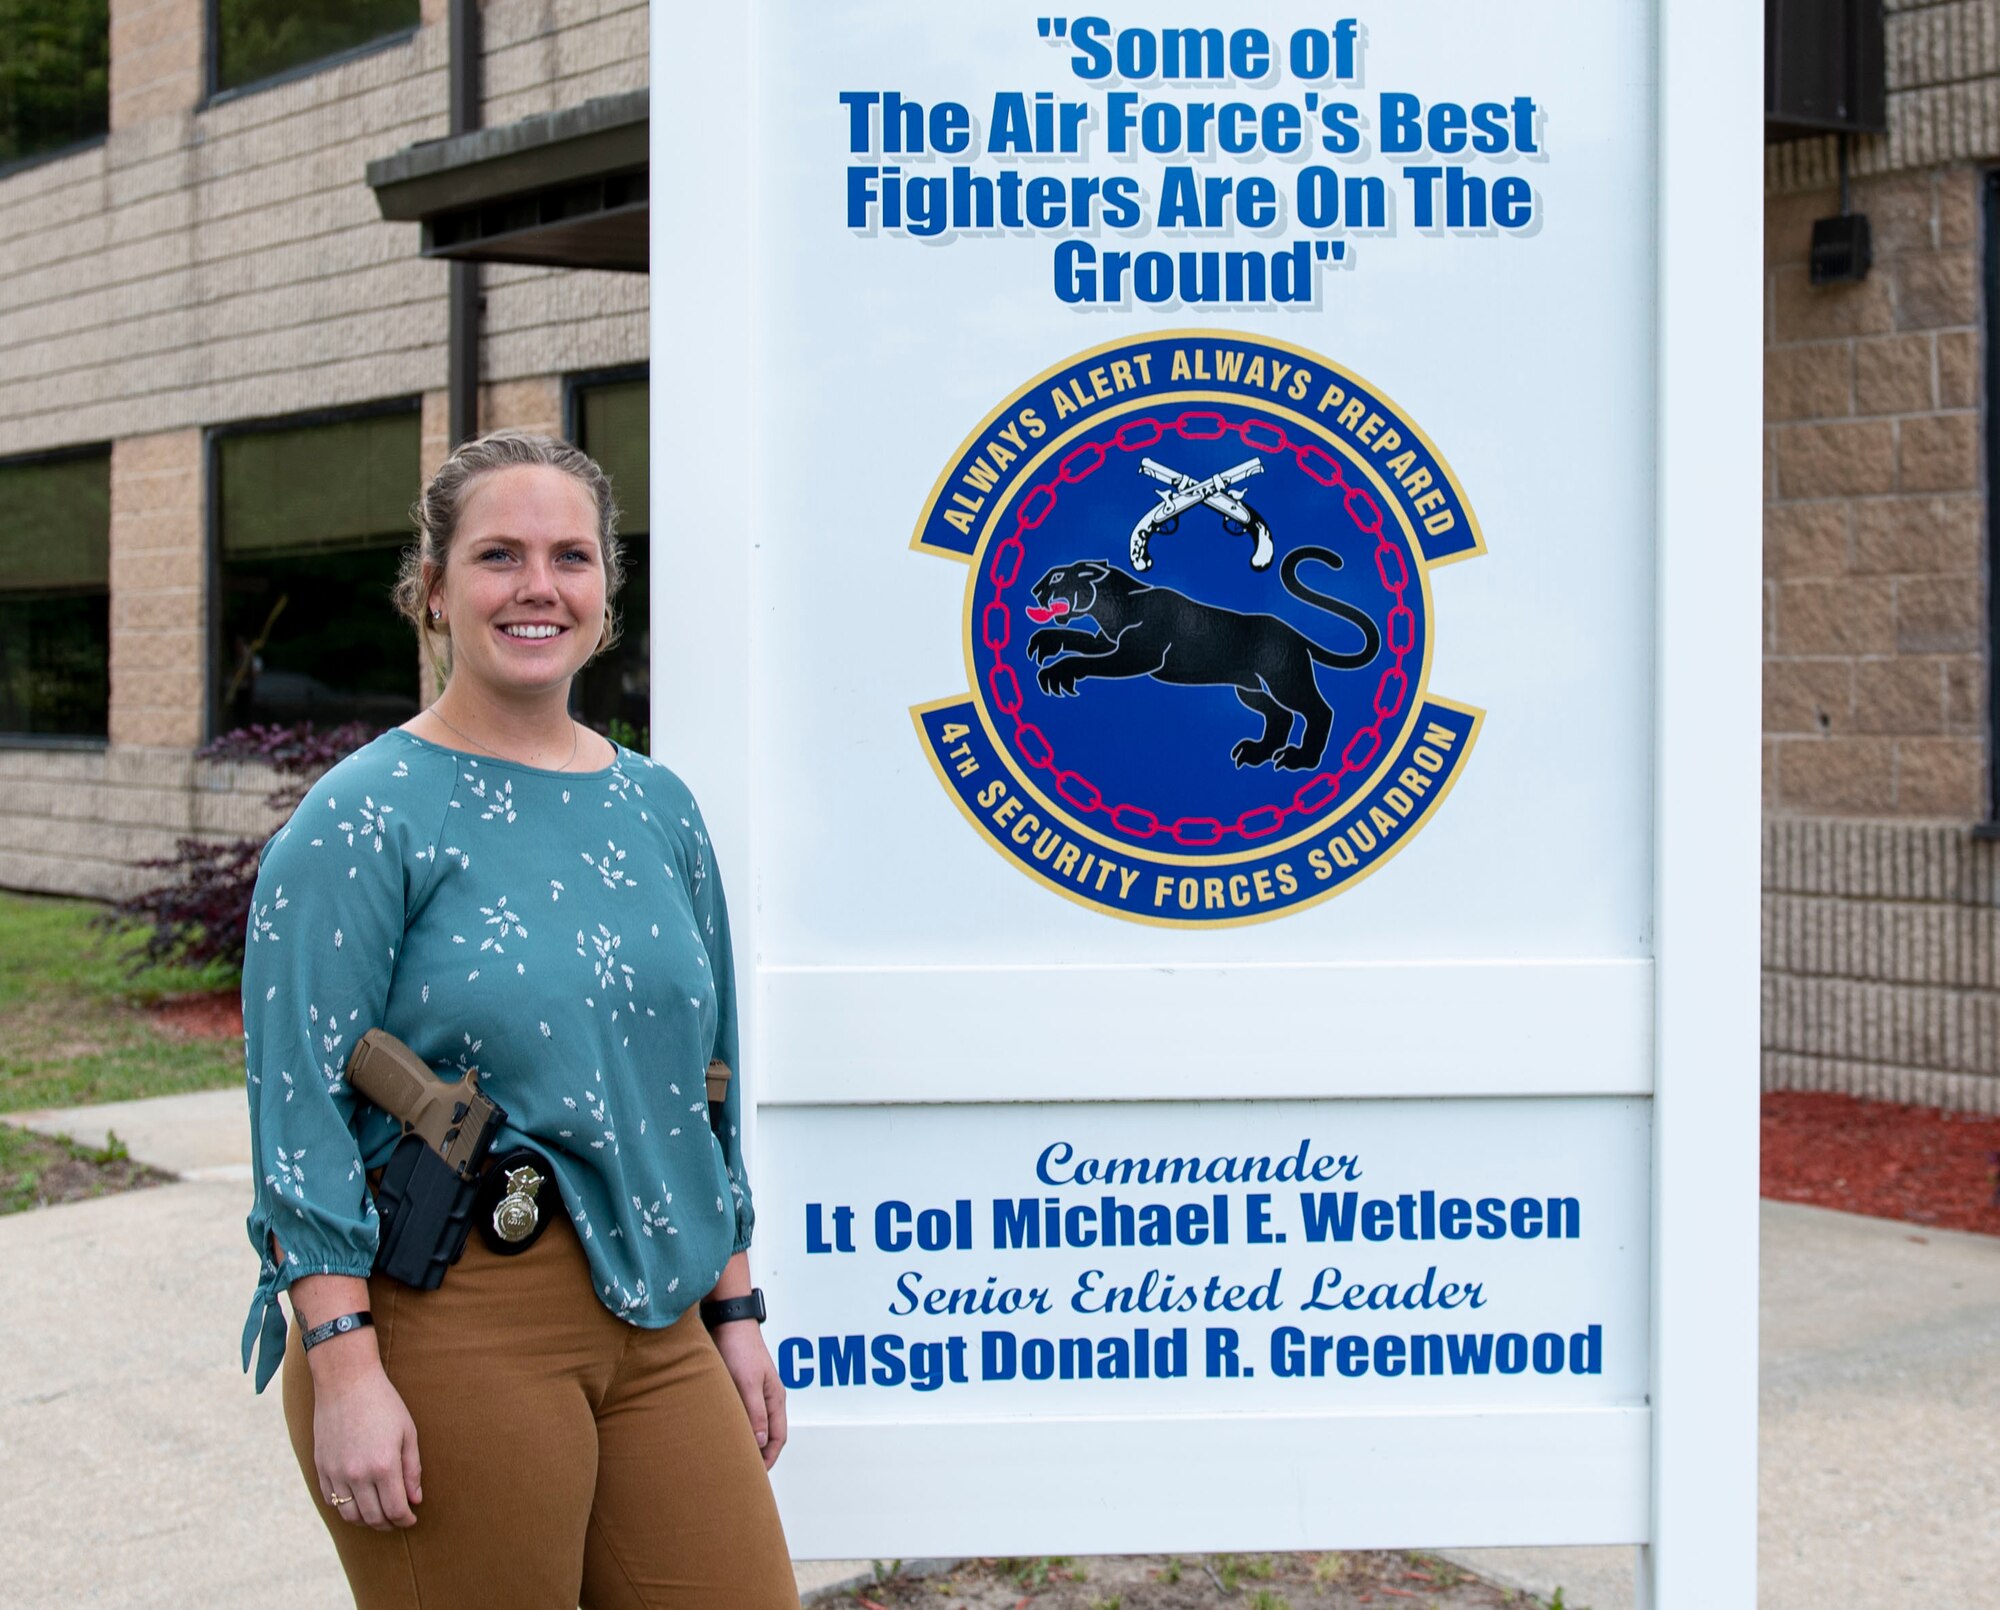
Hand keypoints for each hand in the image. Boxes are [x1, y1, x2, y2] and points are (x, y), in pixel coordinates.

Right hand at [311, 1344, 423, 1530]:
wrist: (346, 1382)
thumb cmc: (383, 1403)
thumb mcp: (408, 1432)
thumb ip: (412, 1469)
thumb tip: (415, 1499)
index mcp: (383, 1466)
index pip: (395, 1510)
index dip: (405, 1519)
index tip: (411, 1519)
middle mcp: (357, 1474)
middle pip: (372, 1517)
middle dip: (388, 1524)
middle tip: (397, 1520)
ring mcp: (336, 1473)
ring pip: (349, 1514)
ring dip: (366, 1521)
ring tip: (379, 1515)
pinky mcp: (321, 1467)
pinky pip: (331, 1500)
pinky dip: (346, 1507)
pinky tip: (358, 1501)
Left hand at [712, 1321, 786, 1469]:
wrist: (728, 1320)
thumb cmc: (740, 1348)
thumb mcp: (747, 1383)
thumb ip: (754, 1413)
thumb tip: (760, 1442)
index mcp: (775, 1398)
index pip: (778, 1437)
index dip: (769, 1457)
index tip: (756, 1475)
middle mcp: (767, 1397)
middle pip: (766, 1433)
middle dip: (757, 1453)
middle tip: (740, 1471)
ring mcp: (753, 1391)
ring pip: (752, 1423)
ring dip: (744, 1439)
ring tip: (728, 1456)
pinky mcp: (738, 1385)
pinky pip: (739, 1412)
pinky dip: (734, 1425)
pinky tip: (719, 1432)